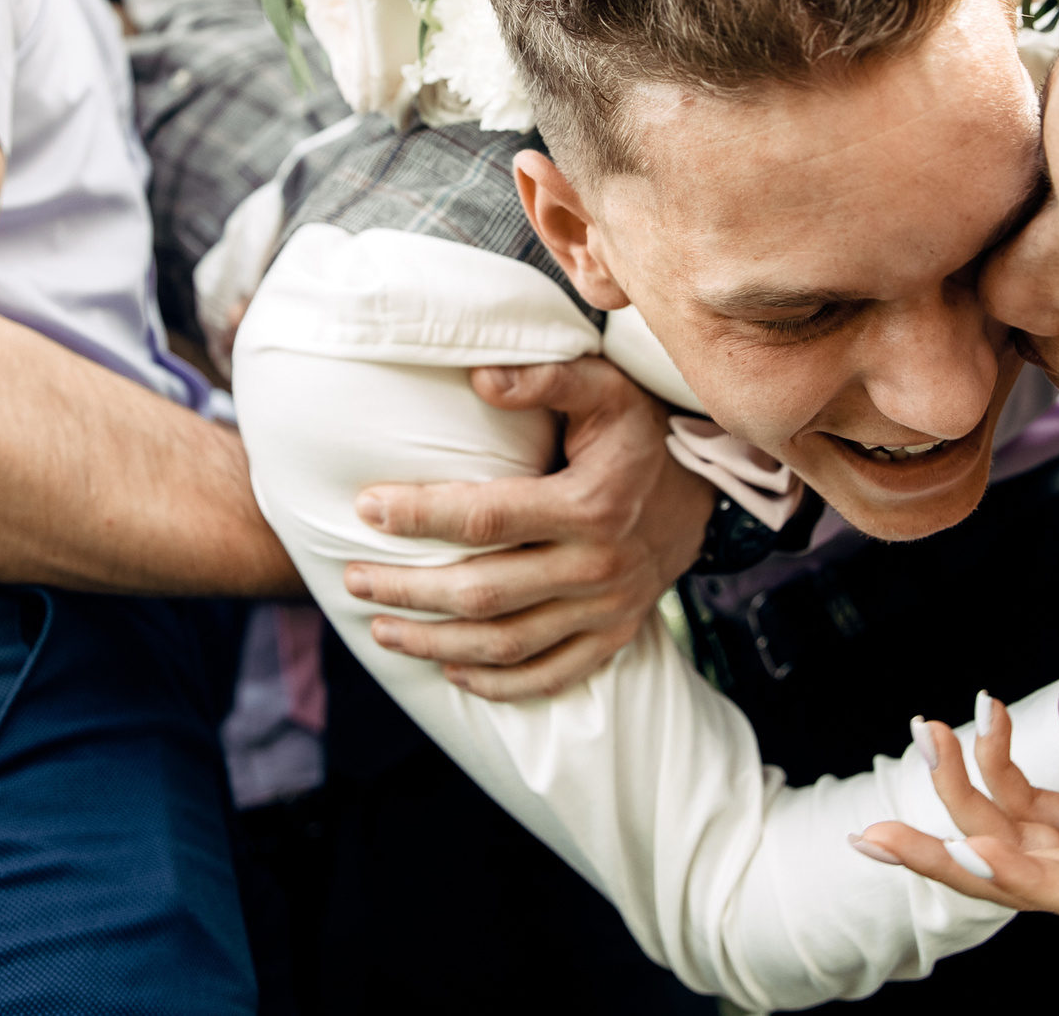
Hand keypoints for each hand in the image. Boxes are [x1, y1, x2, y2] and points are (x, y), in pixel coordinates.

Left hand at [344, 357, 713, 700]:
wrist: (704, 489)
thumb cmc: (638, 432)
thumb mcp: (605, 389)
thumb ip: (546, 379)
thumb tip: (480, 377)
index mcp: (590, 505)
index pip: (487, 516)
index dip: (421, 515)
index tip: (366, 507)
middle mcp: (597, 566)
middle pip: (484, 592)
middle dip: (408, 589)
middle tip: (354, 578)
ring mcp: (607, 609)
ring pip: (507, 643)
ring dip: (436, 643)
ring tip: (381, 628)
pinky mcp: (614, 636)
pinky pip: (551, 675)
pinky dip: (498, 682)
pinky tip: (451, 669)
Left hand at [855, 698, 1058, 949]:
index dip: (1016, 880)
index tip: (962, 857)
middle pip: (1012, 871)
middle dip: (941, 851)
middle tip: (867, 831)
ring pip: (1008, 829)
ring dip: (959, 786)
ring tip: (925, 725)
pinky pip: (1032, 796)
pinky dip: (1000, 757)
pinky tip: (983, 708)